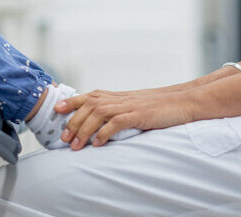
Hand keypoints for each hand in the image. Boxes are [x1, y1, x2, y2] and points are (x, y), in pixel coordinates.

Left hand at [56, 88, 196, 149]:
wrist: (183, 101)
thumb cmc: (159, 107)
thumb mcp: (135, 105)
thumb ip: (118, 109)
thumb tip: (101, 121)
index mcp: (118, 96)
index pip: (90, 95)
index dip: (72, 101)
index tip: (57, 109)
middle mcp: (121, 98)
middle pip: (90, 104)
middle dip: (73, 121)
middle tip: (64, 139)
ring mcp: (130, 105)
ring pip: (99, 113)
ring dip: (84, 129)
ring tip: (76, 146)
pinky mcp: (140, 115)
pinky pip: (117, 122)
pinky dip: (105, 133)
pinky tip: (98, 143)